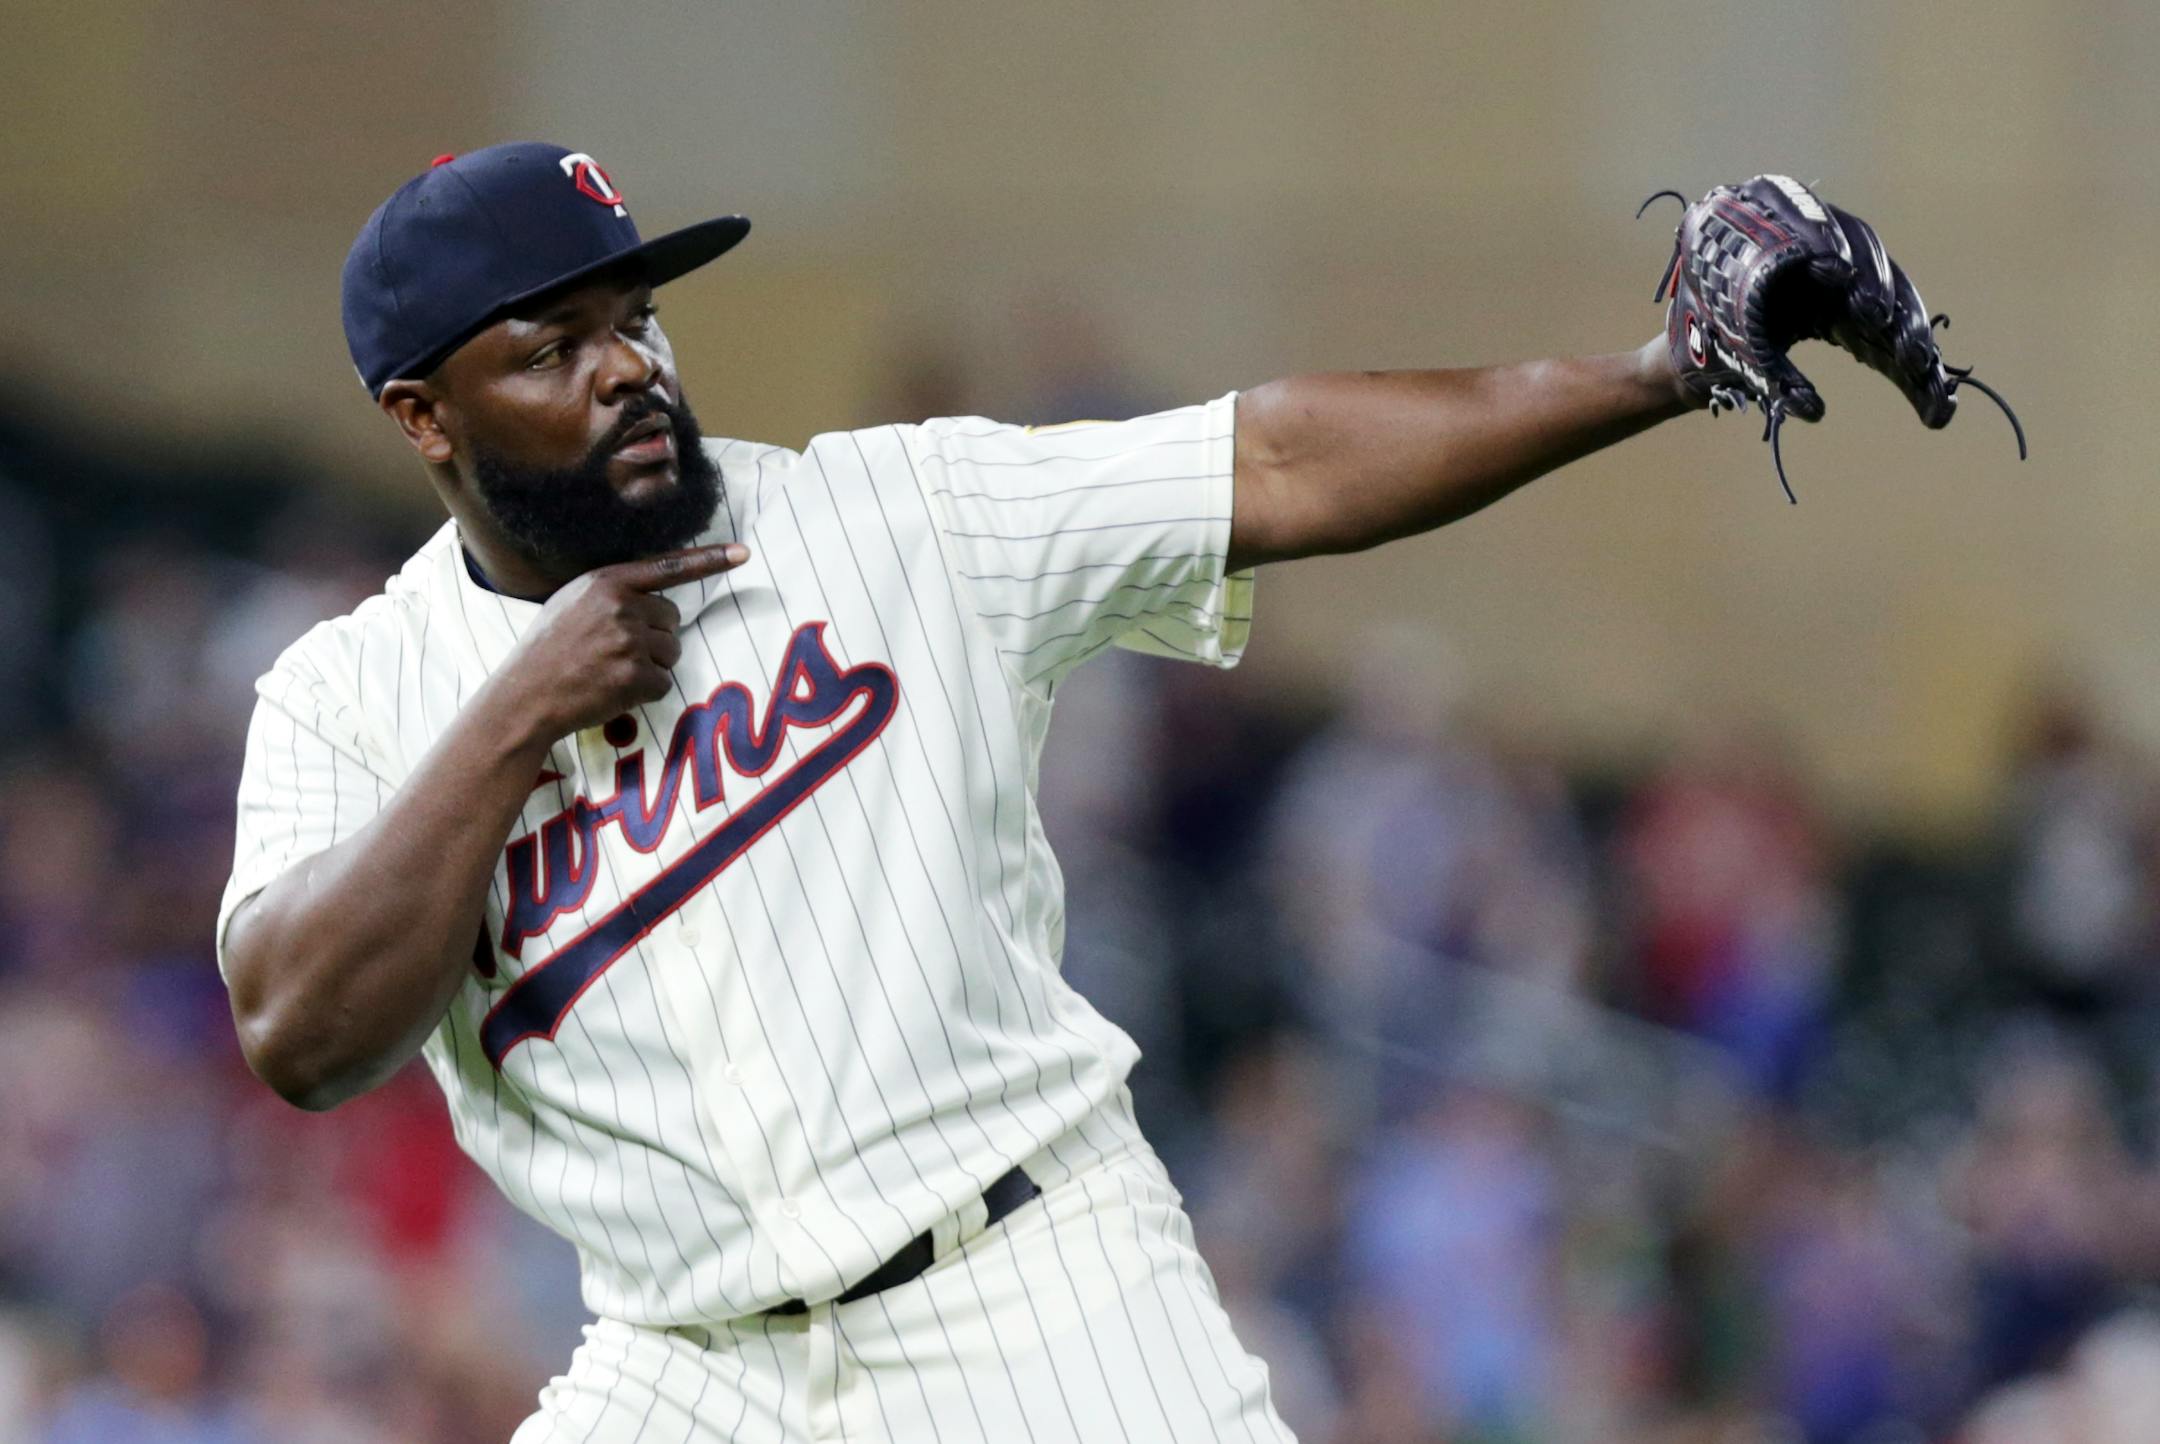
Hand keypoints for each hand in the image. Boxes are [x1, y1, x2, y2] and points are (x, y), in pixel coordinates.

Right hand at [491, 542, 750, 743]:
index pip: (667, 567)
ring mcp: (629, 641)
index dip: (709, 560)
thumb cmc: (547, 651)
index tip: (743, 553)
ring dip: (651, 665)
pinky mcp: (635, 676)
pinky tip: (613, 691)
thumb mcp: (573, 603)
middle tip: (616, 653)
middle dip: (655, 637)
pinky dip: (645, 691)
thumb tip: (653, 598)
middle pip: (673, 618)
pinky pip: (664, 682)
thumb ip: (612, 594)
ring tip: (610, 671)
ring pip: (672, 651)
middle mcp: (621, 606)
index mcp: (606, 582)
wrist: (524, 696)